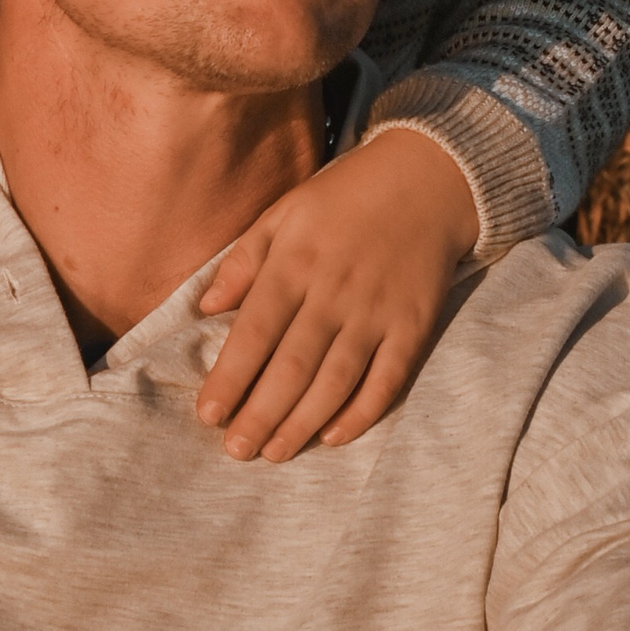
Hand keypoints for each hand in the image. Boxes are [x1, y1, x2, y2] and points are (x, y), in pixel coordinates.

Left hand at [195, 130, 478, 462]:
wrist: (425, 177)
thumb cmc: (343, 197)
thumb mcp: (285, 212)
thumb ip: (244, 259)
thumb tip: (204, 307)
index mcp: (295, 261)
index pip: (254, 332)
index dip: (229, 378)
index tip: (207, 415)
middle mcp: (334, 291)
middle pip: (292, 366)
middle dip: (260, 414)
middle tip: (236, 451)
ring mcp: (377, 312)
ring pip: (335, 381)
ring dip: (302, 424)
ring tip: (274, 453)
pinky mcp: (413, 325)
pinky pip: (387, 380)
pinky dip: (361, 413)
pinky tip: (333, 438)